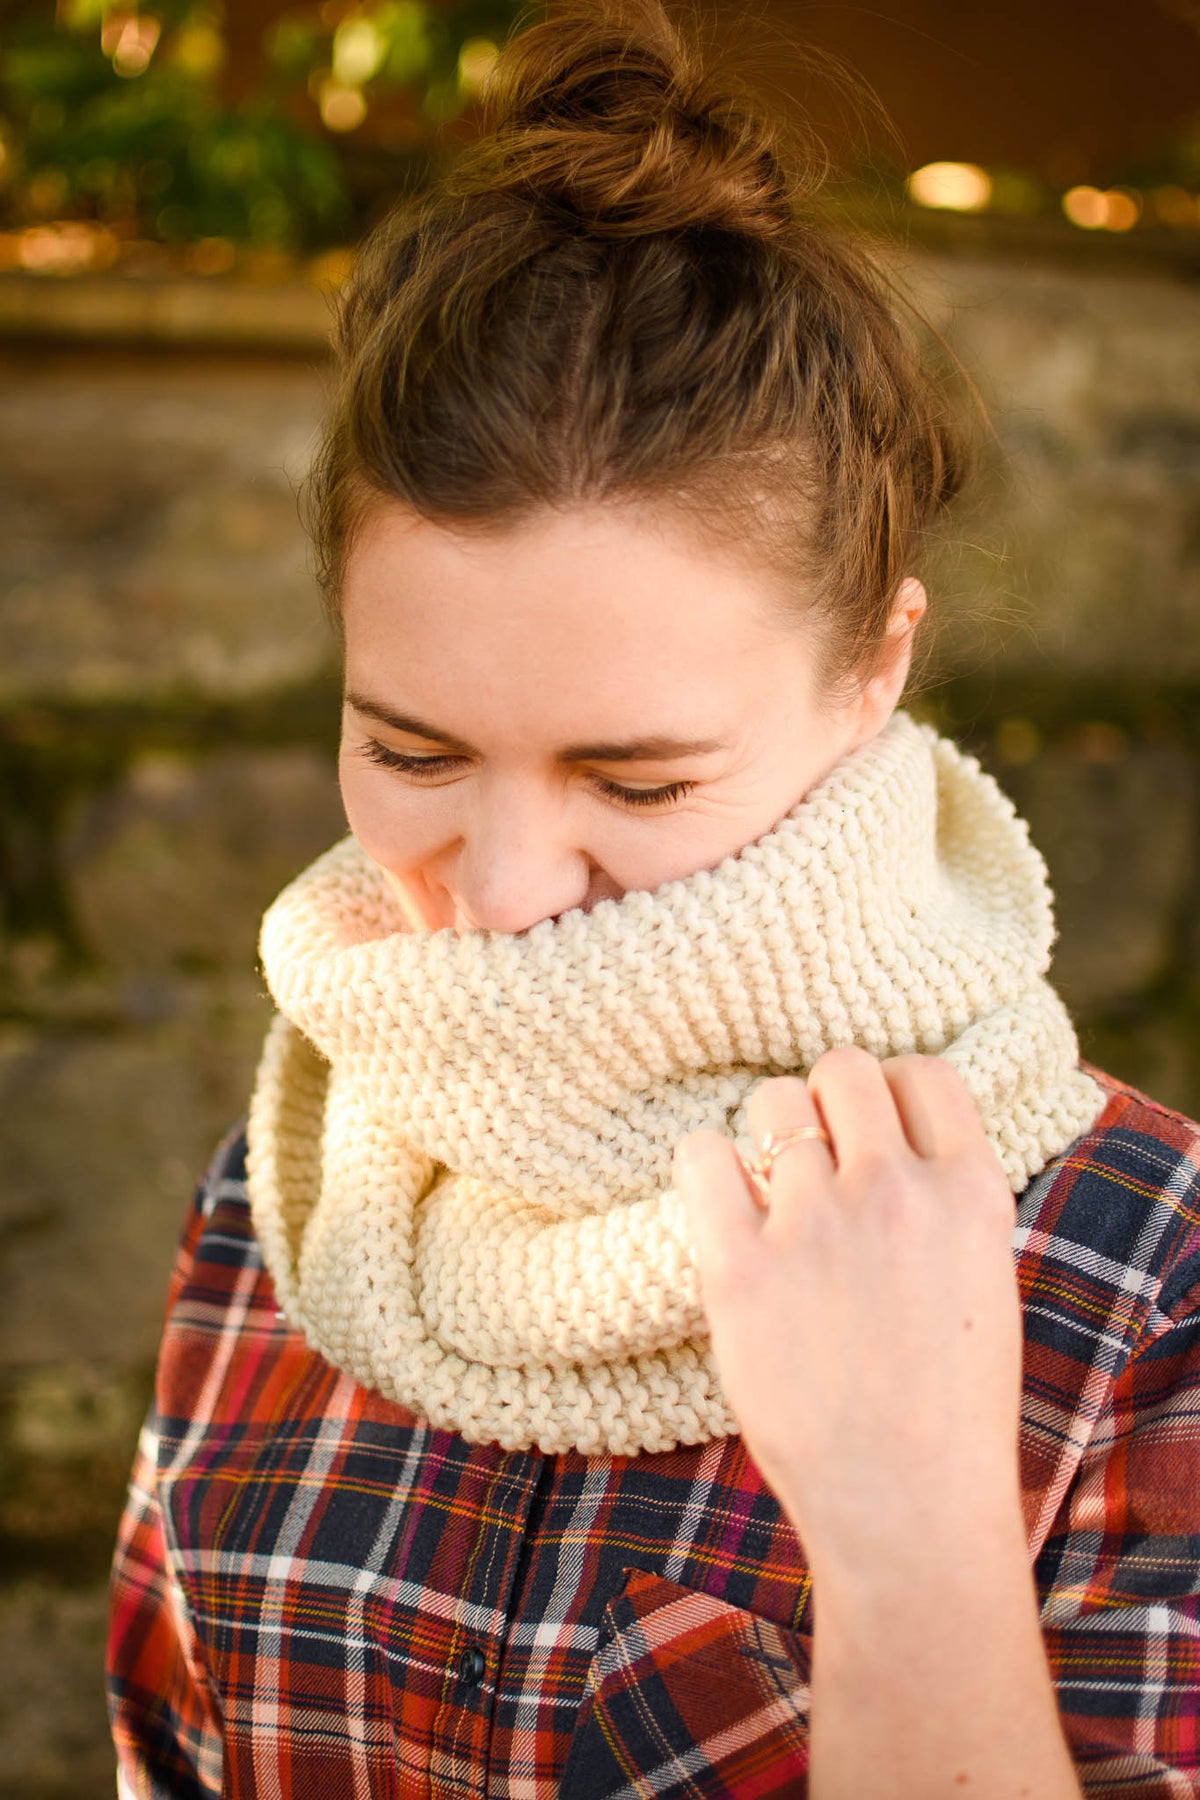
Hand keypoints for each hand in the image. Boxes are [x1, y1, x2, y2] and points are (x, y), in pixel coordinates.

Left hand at [673, 1046, 1025, 1579]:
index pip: (924, 1073)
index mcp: (970, 1194)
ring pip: (773, 1103)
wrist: (907, 1507)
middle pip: (843, 1068)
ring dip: (769, 1137)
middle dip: (827, 1104)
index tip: (874, 1130)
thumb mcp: (982, 1280)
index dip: (892, 1093)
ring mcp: (816, 1226)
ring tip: (772, 1193)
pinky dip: (706, 1168)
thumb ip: (942, 1200)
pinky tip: (724, 1208)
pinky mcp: (740, 1267)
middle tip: (818, 1161)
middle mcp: (895, 1193)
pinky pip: (701, 1154)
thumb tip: (887, 1135)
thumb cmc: (947, 1408)